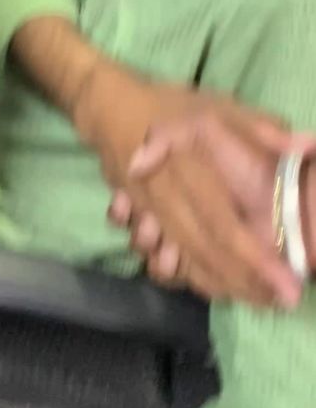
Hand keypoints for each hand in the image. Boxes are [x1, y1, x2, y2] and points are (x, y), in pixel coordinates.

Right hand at [74, 64, 302, 306]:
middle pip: (203, 255)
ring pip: (179, 265)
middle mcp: (165, 199)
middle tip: (282, 302)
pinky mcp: (137, 225)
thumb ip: (262, 128)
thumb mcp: (219, 105)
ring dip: (216, 286)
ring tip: (257, 299)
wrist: (110, 107)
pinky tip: (217, 286)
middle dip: (244, 285)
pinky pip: (158, 264)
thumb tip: (305, 146)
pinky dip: (186, 280)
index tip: (288, 285)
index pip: (224, 227)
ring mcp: (146, 215)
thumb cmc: (171, 106)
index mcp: (189, 171)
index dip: (256, 261)